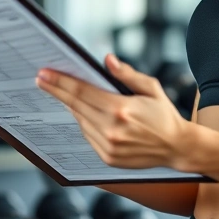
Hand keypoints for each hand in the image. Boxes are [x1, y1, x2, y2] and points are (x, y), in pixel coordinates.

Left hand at [35, 54, 195, 170]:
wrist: (177, 147)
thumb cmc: (164, 115)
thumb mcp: (150, 88)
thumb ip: (126, 74)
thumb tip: (107, 60)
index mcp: (121, 109)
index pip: (82, 91)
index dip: (61, 82)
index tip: (44, 74)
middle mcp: (112, 130)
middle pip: (75, 106)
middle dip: (56, 91)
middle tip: (41, 79)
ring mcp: (108, 147)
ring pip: (81, 121)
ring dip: (71, 107)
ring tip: (64, 94)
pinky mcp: (108, 158)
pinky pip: (88, 136)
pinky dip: (84, 123)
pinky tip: (84, 113)